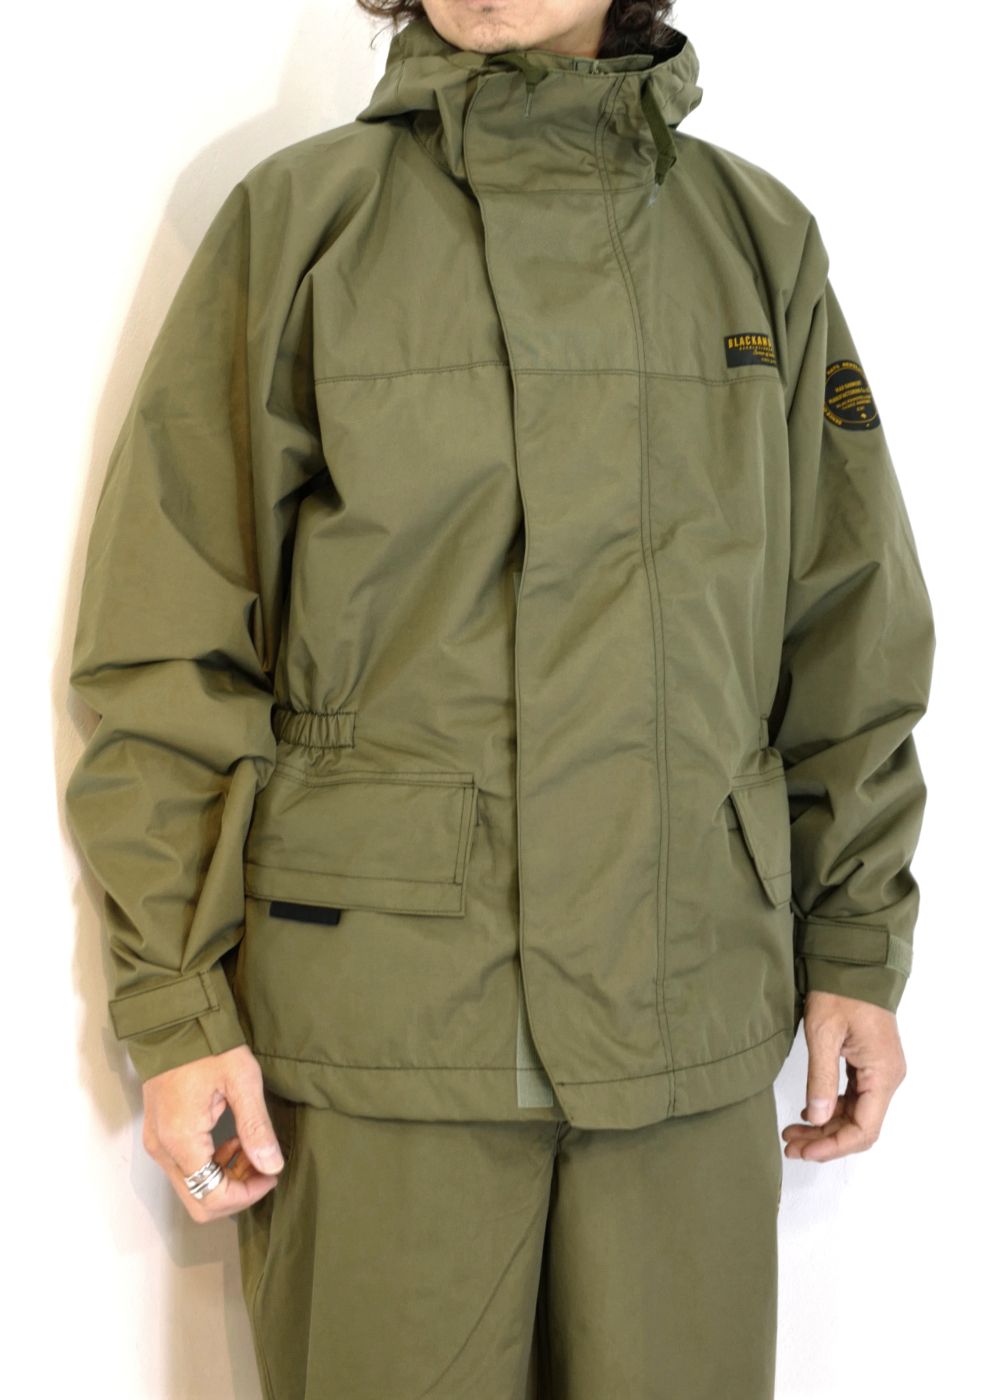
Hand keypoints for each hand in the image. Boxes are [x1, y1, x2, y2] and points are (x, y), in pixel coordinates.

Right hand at [141, 1044, 285, 1221]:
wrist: (174, 1020)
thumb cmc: (206, 1044)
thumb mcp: (241, 1080)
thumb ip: (256, 1127)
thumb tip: (271, 1165)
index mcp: (181, 1140)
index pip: (212, 1197)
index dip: (247, 1194)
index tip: (271, 1174)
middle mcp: (163, 1149)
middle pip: (199, 1202)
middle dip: (236, 1192)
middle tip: (262, 1166)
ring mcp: (158, 1143)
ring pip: (192, 1188)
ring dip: (225, 1179)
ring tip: (251, 1150)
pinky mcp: (160, 1134)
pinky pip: (185, 1169)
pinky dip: (212, 1166)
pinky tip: (232, 1143)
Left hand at [781, 989, 906, 1161]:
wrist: (854, 963)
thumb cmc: (840, 992)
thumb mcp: (824, 1034)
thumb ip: (822, 1078)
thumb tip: (817, 1118)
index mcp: (883, 1074)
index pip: (864, 1129)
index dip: (834, 1146)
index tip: (804, 1151)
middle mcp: (888, 1078)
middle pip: (860, 1126)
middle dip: (826, 1141)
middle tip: (791, 1146)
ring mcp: (880, 1072)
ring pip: (856, 1115)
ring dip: (826, 1128)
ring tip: (793, 1134)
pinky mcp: (870, 1066)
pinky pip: (854, 1099)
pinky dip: (831, 1110)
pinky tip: (808, 1114)